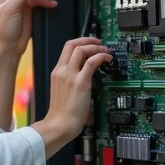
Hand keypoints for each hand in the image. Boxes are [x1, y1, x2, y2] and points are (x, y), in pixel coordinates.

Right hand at [31, 37, 111, 157]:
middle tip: (100, 43)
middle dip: (88, 40)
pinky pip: (91, 62)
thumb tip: (87, 74)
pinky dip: (101, 56)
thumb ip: (71, 81)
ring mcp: (70, 75)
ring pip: (81, 49)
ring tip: (106, 51)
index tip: (90, 44)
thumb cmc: (62, 114)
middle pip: (72, 44)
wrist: (59, 124)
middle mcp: (62, 71)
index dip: (80, 42)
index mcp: (57, 73)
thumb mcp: (63, 91)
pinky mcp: (80, 82)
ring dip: (96, 47)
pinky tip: (107, 59)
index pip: (67, 49)